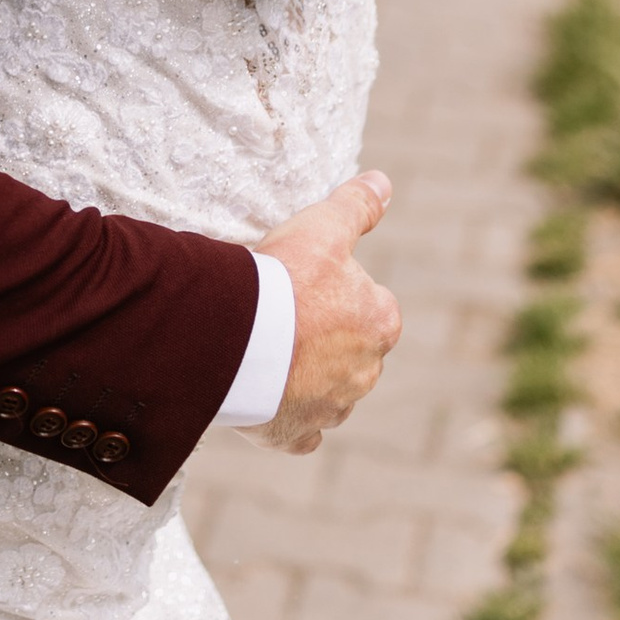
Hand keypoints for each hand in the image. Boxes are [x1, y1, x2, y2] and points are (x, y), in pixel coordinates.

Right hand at [256, 171, 398, 453]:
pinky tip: (268, 400)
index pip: (369, 306)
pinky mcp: (297, 436)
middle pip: (349, 351)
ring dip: (306, 378)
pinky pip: (302, 434)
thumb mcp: (322, 227)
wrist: (235, 336)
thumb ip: (356, 206)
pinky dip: (290, 421)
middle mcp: (366, 372)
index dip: (336, 292)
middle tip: (280, 316)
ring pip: (328, 392)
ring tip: (265, 352)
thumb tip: (383, 183)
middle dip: (323, 339)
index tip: (303, 283)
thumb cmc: (283, 277)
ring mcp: (332, 409)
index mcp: (380, 323)